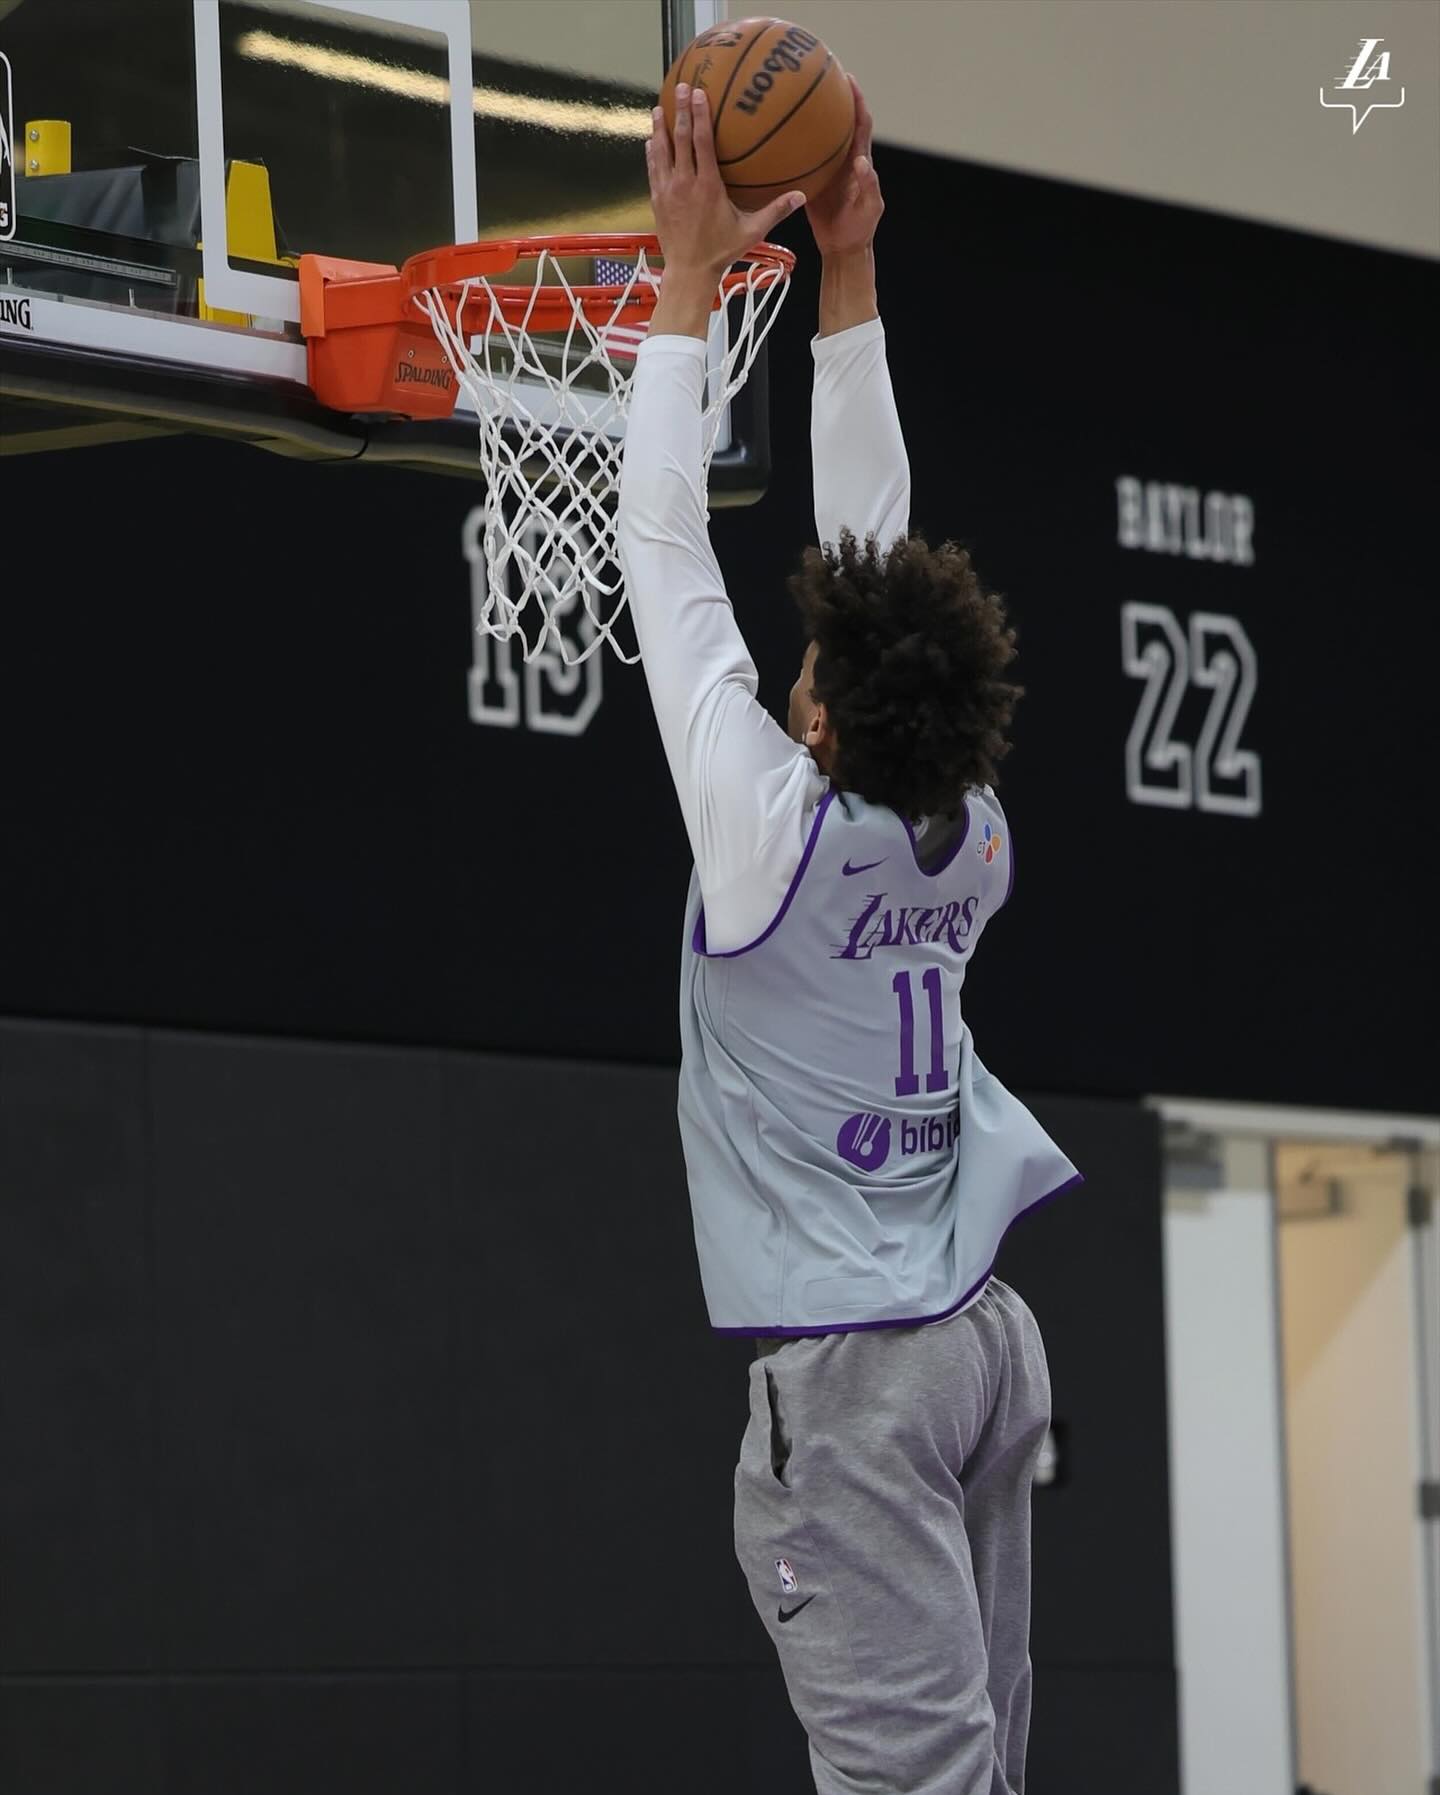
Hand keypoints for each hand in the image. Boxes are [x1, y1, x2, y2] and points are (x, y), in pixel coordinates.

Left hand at [646, 84, 805, 279]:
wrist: (689, 273)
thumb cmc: (720, 253)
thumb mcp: (751, 232)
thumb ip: (775, 211)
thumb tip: (801, 196)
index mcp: (708, 186)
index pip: (701, 142)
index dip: (699, 115)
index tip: (698, 93)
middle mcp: (685, 183)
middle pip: (680, 139)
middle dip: (680, 110)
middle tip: (680, 88)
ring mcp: (668, 191)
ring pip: (661, 151)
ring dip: (660, 127)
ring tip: (658, 108)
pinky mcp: (657, 200)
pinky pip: (653, 169)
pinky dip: (652, 152)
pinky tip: (651, 140)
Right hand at [805, 78, 881, 258]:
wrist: (843, 248)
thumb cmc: (860, 229)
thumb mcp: (869, 208)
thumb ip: (869, 186)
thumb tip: (861, 162)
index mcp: (859, 162)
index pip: (861, 124)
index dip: (857, 101)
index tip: (848, 79)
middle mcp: (844, 160)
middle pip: (840, 122)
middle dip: (834, 98)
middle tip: (820, 76)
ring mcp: (828, 170)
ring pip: (820, 138)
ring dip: (812, 119)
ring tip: (796, 98)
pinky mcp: (813, 182)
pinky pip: (803, 159)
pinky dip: (794, 147)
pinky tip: (778, 138)